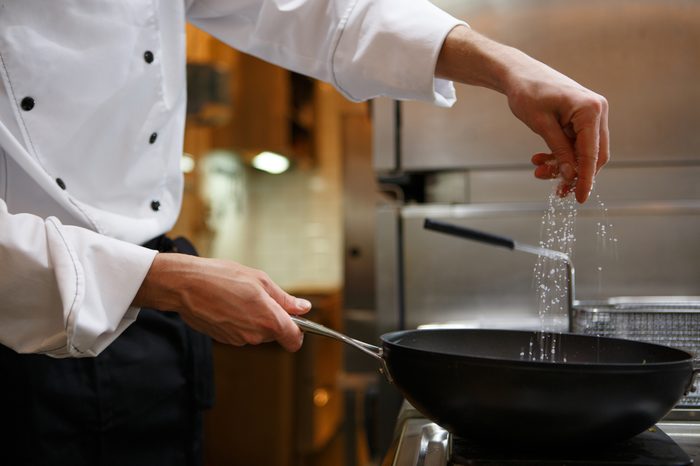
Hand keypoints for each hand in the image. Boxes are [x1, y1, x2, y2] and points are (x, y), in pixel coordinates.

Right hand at [133, 253, 310, 350]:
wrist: (186, 285)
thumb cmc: (222, 277)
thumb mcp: (260, 280)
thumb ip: (284, 299)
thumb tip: (304, 308)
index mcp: (268, 320)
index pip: (294, 339)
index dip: (299, 331)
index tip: (297, 321)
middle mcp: (255, 335)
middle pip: (275, 333)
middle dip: (273, 318)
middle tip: (260, 296)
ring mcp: (239, 340)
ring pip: (258, 333)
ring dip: (255, 318)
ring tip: (240, 297)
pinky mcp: (225, 339)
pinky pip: (242, 332)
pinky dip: (240, 321)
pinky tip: (228, 304)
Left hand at [436, 26, 608, 202]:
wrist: (518, 73)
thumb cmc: (527, 93)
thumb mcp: (541, 125)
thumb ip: (558, 151)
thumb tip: (570, 175)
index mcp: (590, 110)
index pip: (592, 154)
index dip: (586, 179)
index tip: (580, 199)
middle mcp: (597, 111)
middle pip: (593, 155)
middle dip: (574, 174)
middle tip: (556, 190)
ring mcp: (591, 114)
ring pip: (584, 151)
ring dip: (564, 165)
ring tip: (539, 171)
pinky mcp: (581, 117)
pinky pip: (576, 143)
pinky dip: (561, 154)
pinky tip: (541, 160)